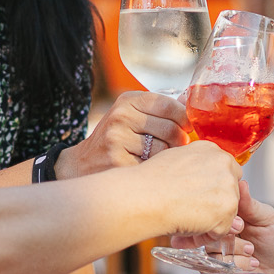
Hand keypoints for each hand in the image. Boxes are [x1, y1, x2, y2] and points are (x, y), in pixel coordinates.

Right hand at [61, 91, 188, 177]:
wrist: (82, 164)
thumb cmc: (115, 139)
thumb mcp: (133, 115)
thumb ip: (161, 110)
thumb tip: (191, 102)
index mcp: (128, 101)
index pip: (171, 106)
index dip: (185, 120)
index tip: (187, 129)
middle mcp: (121, 116)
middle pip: (171, 130)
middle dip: (178, 142)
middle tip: (172, 148)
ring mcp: (118, 139)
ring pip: (164, 151)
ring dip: (166, 159)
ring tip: (155, 160)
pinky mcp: (117, 162)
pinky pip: (152, 168)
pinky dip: (154, 172)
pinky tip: (144, 171)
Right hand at [140, 140, 242, 237]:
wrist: (144, 197)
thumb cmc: (150, 182)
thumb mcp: (173, 160)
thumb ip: (193, 166)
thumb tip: (196, 178)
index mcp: (211, 150)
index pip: (225, 171)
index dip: (213, 187)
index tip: (200, 195)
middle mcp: (224, 164)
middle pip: (231, 191)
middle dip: (215, 205)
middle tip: (193, 213)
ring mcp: (228, 186)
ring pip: (228, 212)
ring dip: (210, 221)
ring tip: (186, 222)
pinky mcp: (227, 209)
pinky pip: (221, 230)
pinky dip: (206, 236)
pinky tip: (187, 231)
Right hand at [181, 181, 273, 273]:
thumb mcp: (268, 219)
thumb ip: (251, 204)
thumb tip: (239, 182)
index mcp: (227, 215)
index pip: (214, 205)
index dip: (225, 213)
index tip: (240, 222)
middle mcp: (215, 231)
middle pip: (207, 225)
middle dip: (230, 232)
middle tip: (245, 235)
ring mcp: (210, 250)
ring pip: (211, 245)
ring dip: (236, 250)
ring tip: (251, 251)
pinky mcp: (210, 270)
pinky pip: (214, 264)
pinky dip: (237, 264)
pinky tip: (250, 265)